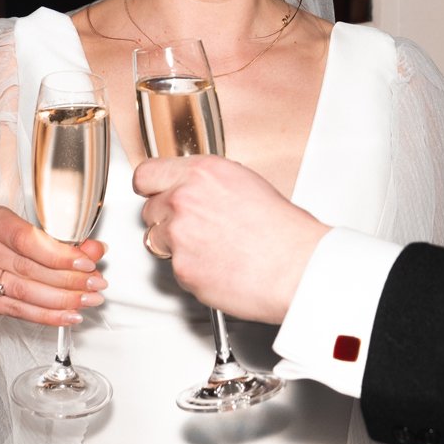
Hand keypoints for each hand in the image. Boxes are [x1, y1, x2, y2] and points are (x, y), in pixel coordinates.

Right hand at [0, 204, 105, 327]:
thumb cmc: (6, 241)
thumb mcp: (33, 233)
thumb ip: (64, 242)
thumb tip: (95, 251)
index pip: (28, 239)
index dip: (60, 255)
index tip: (86, 264)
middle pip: (29, 268)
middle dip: (69, 280)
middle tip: (94, 285)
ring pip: (25, 292)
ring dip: (62, 300)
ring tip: (85, 301)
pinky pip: (17, 310)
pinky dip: (47, 315)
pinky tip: (66, 315)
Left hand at [131, 154, 326, 323]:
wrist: (296, 267)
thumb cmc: (284, 231)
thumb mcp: (247, 184)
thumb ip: (209, 185)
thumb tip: (194, 192)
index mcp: (202, 172)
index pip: (147, 174)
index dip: (151, 187)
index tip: (153, 193)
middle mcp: (184, 199)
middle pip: (150, 209)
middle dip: (167, 219)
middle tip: (196, 229)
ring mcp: (179, 235)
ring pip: (156, 240)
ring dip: (174, 245)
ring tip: (209, 249)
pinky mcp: (181, 268)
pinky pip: (174, 268)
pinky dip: (191, 270)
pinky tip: (217, 266)